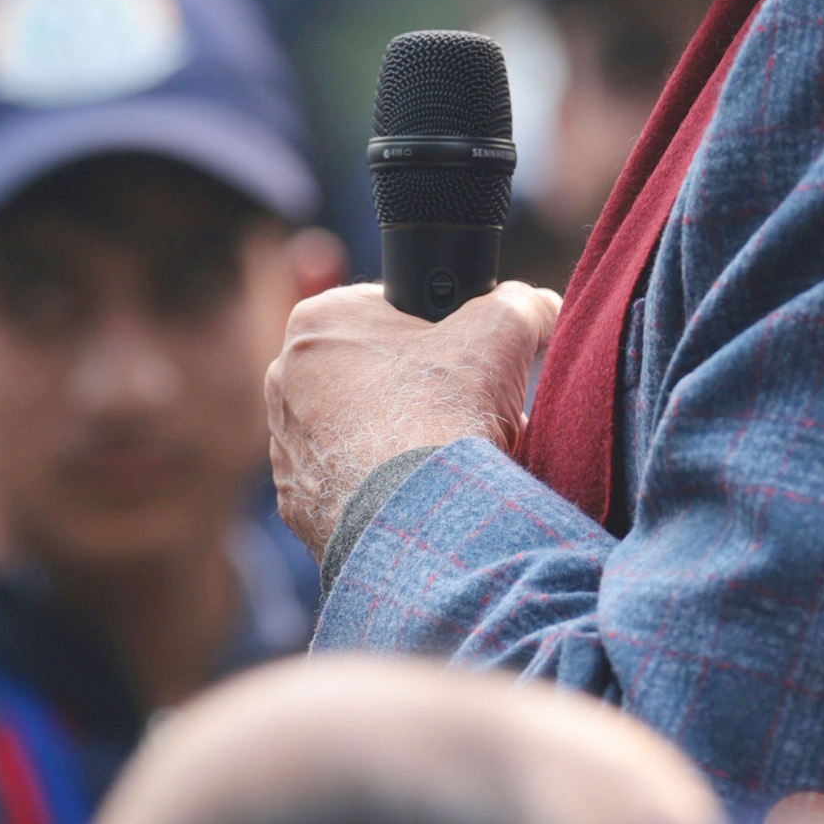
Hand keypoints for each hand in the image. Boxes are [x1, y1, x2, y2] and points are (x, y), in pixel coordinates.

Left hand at [265, 279, 561, 558]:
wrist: (417, 520)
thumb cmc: (444, 411)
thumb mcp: (502, 329)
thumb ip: (520, 303)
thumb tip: (539, 306)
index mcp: (320, 322)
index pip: (388, 312)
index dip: (439, 332)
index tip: (468, 359)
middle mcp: (285, 379)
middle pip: (376, 373)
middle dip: (424, 390)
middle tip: (469, 410)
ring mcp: (284, 445)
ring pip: (361, 429)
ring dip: (405, 438)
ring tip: (452, 455)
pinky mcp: (297, 503)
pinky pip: (348, 482)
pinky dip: (382, 487)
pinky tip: (420, 494)